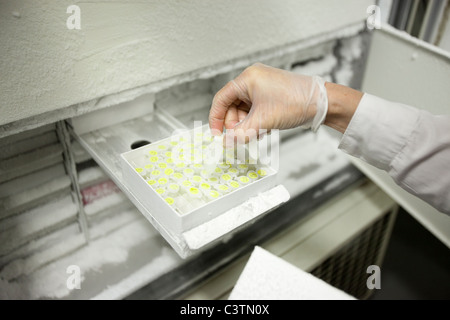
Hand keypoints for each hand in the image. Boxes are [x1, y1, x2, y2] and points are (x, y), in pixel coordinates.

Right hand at [208, 63, 327, 142]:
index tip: (217, 134)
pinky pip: (254, 109)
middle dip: (235, 124)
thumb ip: (241, 133)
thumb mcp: (263, 121)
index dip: (216, 118)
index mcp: (248, 78)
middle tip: (239, 137)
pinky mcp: (270, 94)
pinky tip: (263, 129)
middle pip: (232, 105)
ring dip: (246, 124)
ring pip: (243, 109)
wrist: (322, 103)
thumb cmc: (297, 102)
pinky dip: (255, 121)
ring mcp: (262, 86)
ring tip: (256, 133)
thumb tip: (227, 142)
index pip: (222, 98)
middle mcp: (253, 79)